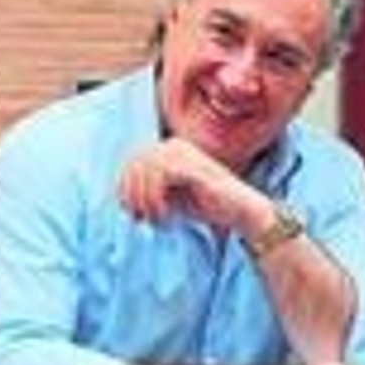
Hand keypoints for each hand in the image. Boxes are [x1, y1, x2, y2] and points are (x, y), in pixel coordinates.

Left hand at [118, 137, 268, 233]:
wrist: (240, 211)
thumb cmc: (207, 205)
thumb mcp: (171, 197)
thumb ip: (149, 192)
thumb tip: (124, 199)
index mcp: (168, 149)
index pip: (132, 162)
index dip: (125, 188)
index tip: (132, 213)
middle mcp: (174, 145)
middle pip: (135, 164)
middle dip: (133, 195)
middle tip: (141, 219)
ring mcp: (184, 152)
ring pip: (145, 169)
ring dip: (145, 199)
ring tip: (157, 219)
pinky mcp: (191, 164)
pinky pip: (160, 176)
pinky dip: (156, 198)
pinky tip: (165, 214)